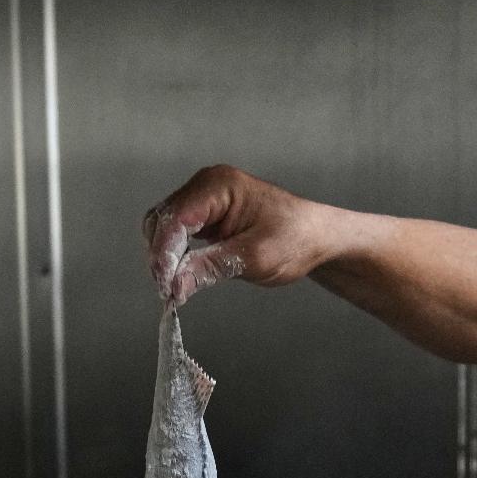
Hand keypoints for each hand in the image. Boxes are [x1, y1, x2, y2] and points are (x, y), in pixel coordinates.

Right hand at [140, 165, 343, 306]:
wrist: (315, 237)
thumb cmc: (294, 239)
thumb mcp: (254, 258)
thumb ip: (211, 267)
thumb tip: (174, 286)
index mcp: (218, 185)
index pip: (176, 218)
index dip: (164, 253)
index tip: (166, 285)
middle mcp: (206, 186)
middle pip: (163, 220)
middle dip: (161, 256)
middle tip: (169, 291)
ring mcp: (203, 199)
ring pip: (165, 227)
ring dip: (165, 257)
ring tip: (174, 288)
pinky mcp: (205, 215)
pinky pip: (177, 233)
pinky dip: (174, 255)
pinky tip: (181, 276)